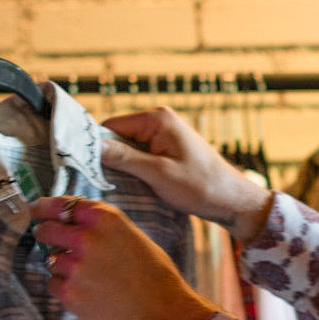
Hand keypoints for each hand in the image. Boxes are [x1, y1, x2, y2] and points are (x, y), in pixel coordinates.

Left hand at [30, 197, 215, 319]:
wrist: (163, 313)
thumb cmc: (154, 275)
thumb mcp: (133, 237)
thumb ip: (102, 228)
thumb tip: (71, 223)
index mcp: (105, 219)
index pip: (62, 204)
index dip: (45, 207)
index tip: (36, 209)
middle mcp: (87, 239)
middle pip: (47, 230)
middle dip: (44, 233)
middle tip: (46, 237)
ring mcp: (75, 267)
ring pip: (50, 260)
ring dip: (60, 265)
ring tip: (86, 276)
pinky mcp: (70, 294)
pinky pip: (53, 284)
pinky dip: (63, 288)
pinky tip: (86, 292)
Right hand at [101, 108, 271, 241]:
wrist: (233, 200)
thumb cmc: (200, 186)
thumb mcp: (158, 173)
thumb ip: (124, 157)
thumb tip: (89, 146)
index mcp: (157, 119)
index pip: (110, 126)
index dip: (96, 146)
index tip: (85, 168)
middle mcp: (159, 121)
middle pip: (118, 136)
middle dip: (110, 157)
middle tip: (102, 181)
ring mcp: (164, 135)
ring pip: (128, 148)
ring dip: (123, 166)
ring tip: (120, 185)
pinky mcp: (168, 149)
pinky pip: (141, 155)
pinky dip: (135, 169)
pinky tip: (134, 185)